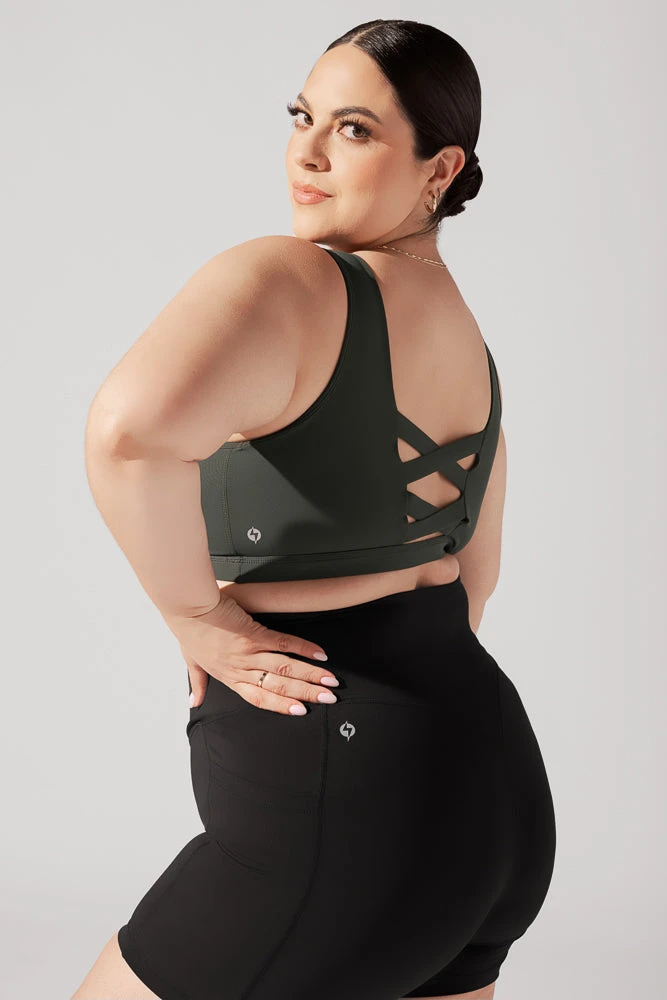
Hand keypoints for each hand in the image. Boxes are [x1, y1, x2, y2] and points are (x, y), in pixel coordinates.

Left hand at [161, 592, 338, 714]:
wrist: (187, 606)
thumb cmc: (188, 629)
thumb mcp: (191, 662)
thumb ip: (198, 683)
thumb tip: (194, 702)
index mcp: (228, 676)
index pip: (260, 698)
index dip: (282, 706)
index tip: (301, 711)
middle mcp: (241, 668)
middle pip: (279, 686)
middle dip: (307, 694)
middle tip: (329, 699)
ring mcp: (248, 652)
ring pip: (285, 668)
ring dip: (311, 675)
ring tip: (331, 681)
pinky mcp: (253, 633)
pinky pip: (283, 643)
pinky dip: (303, 648)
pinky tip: (320, 653)